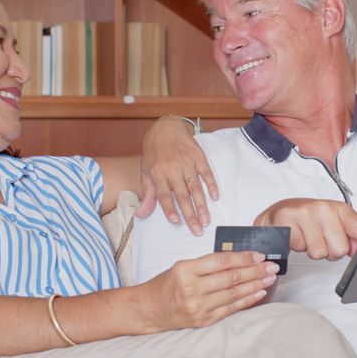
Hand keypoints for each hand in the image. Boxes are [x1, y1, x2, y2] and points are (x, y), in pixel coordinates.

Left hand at [137, 116, 218, 234]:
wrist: (166, 127)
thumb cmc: (154, 152)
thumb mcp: (145, 171)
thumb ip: (148, 193)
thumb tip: (141, 215)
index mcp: (157, 172)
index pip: (164, 194)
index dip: (170, 209)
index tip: (176, 221)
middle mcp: (172, 168)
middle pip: (182, 195)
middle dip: (190, 214)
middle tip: (197, 230)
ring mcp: (187, 162)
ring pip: (195, 187)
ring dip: (202, 205)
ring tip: (206, 220)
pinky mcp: (198, 157)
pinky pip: (206, 173)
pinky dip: (211, 185)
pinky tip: (215, 197)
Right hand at [140, 251, 278, 330]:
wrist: (149, 309)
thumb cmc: (167, 285)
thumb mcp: (182, 267)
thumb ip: (207, 265)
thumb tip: (239, 261)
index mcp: (185, 270)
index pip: (221, 261)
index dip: (243, 258)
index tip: (259, 255)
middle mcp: (191, 289)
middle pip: (231, 278)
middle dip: (255, 271)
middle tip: (271, 267)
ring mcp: (198, 307)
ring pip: (233, 294)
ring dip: (255, 286)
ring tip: (269, 279)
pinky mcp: (203, 320)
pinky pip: (230, 309)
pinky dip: (246, 301)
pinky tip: (258, 293)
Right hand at [255, 198, 356, 259]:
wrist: (282, 212)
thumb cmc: (311, 219)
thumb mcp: (334, 223)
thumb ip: (351, 237)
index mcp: (340, 209)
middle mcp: (324, 208)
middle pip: (340, 250)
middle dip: (330, 252)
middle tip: (322, 240)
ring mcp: (305, 213)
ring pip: (319, 253)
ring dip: (313, 251)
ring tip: (308, 238)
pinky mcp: (288, 220)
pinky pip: (300, 248)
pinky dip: (298, 247)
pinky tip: (297, 235)